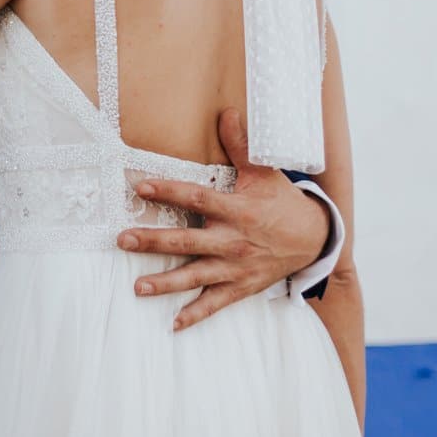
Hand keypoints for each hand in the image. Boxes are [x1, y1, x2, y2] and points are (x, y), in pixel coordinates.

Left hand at [116, 108, 330, 330]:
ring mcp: (236, 268)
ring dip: (165, 283)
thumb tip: (226, 112)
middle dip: (153, 242)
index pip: (197, 198)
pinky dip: (195, 315)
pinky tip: (173, 324)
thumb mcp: (264, 173)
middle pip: (188, 242)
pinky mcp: (240, 287)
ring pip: (195, 277)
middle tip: (123, 240)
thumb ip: (240, 146)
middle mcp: (233, 241)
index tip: (141, 186)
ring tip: (137, 288)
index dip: (169, 190)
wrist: (313, 240)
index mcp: (237, 210)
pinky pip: (215, 303)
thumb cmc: (281, 203)